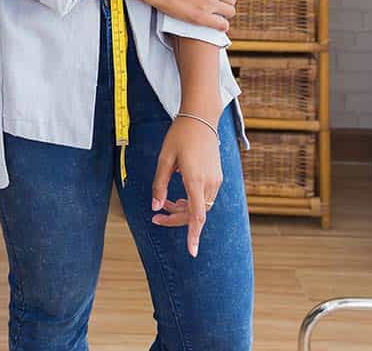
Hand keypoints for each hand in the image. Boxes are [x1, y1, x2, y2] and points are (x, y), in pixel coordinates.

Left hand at [151, 115, 224, 256]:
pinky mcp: (217, 177)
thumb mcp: (164, 159)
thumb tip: (155, 207)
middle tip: (155, 218)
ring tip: (163, 203)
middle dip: (175, 219)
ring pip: (200, 207)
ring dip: (181, 210)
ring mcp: (216, 180)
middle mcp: (209, 183)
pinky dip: (190, 201)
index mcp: (195, 180)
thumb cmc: (180, 136)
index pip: (197, 215)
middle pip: (195, 214)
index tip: (192, 252)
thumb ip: (159, 185)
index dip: (193, 235)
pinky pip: (204, 198)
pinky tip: (177, 196)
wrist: (201, 118)